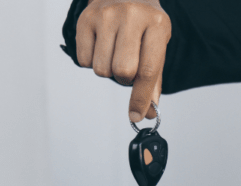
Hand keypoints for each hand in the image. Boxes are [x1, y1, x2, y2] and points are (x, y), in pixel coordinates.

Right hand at [76, 0, 170, 121]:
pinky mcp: (86, 18)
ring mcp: (106, 15)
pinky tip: (102, 46)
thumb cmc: (144, 24)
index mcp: (157, 24)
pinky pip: (84, 60)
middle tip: (127, 67)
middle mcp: (131, 16)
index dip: (141, 98)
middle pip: (122, 71)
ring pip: (101, 69)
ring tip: (115, 53)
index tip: (136, 115)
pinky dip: (92, 61)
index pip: (148, 70)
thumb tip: (148, 113)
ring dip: (108, 71)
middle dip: (124, 79)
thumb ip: (153, 80)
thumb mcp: (157, 46)